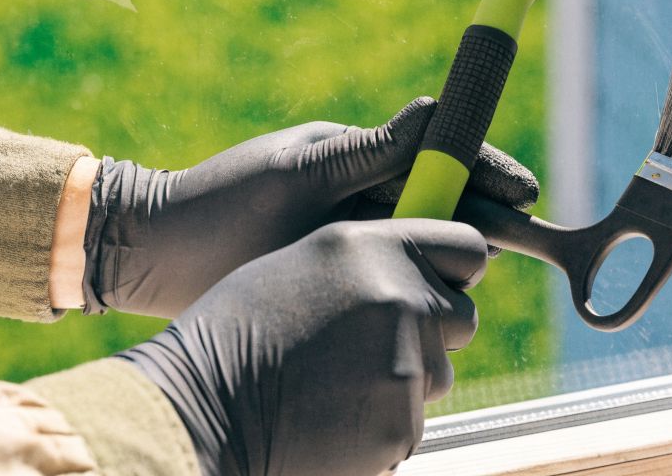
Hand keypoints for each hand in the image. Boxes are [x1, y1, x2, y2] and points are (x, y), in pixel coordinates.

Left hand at [84, 97, 536, 316]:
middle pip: (445, 202)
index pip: (441, 156)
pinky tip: (441, 303)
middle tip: (524, 236)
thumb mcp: (299, 172)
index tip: (523, 191)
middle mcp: (365, 194)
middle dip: (488, 216)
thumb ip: (370, 151)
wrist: (158, 253)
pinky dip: (425, 285)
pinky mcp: (341, 276)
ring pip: (428, 242)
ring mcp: (354, 236)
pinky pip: (399, 278)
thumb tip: (435, 113)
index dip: (486, 171)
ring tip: (485, 273)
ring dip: (460, 255)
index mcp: (361, 157)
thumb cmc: (222, 203)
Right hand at [118, 218, 487, 475]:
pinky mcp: (402, 423)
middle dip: (432, 331)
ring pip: (439, 372)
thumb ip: (375, 260)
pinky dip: (381, 421)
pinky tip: (330, 414)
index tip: (441, 283)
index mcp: (378, 247)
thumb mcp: (308, 262)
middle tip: (370, 343)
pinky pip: (412, 419)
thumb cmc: (241, 328)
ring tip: (335, 379)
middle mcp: (403, 298)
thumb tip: (425, 272)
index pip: (469, 248)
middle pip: (461, 316)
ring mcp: (408, 364)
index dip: (457, 270)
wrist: (202, 405)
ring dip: (404, 378)